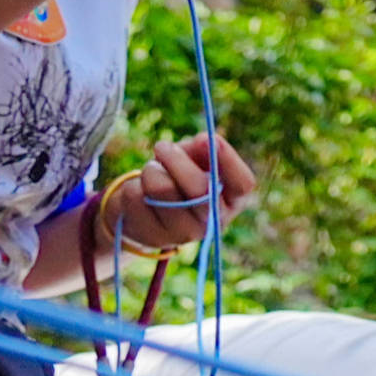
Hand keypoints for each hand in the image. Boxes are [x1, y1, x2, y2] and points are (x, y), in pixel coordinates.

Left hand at [100, 130, 258, 259]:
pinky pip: (136, 197)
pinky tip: (140, 192)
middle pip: (200, 189)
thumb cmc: (176, 178)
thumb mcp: (193, 160)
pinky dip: (133, 185)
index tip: (205, 138)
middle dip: (177, 160)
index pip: (242, 184)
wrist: (146, 211)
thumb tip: (204, 141)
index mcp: (231, 200)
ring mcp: (184, 233)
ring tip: (151, 170)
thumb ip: (202, 149)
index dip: (228, 160)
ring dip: (152, 170)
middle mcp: (213, 221)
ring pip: (162, 190)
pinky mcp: (153, 236)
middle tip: (162, 146)